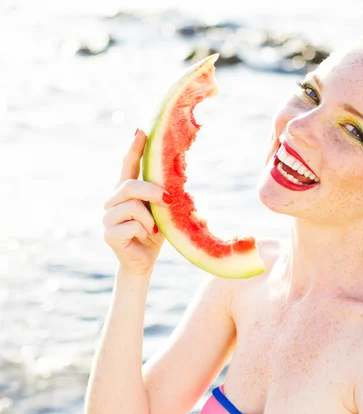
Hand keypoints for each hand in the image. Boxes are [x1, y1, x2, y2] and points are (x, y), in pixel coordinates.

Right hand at [102, 129, 170, 275]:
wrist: (145, 260)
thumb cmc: (155, 233)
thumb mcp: (163, 211)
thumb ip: (164, 196)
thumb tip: (180, 185)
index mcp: (127, 191)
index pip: (129, 165)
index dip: (134, 148)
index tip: (141, 130)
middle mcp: (113, 200)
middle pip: (130, 186)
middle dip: (153, 191)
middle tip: (169, 200)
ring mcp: (108, 217)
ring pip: (131, 206)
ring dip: (150, 219)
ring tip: (153, 229)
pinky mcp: (108, 234)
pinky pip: (131, 226)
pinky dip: (144, 231)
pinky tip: (144, 237)